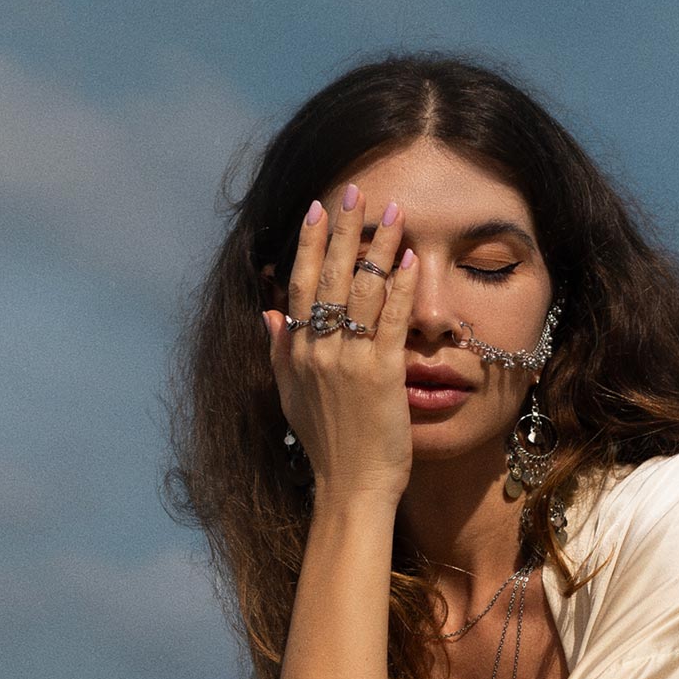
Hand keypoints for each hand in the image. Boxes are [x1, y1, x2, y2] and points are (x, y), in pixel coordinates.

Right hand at [264, 183, 418, 502]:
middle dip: (343, 229)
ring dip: (378, 246)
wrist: (349, 489)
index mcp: (296, 353)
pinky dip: (400, 287)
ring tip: (394, 211)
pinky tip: (411, 259)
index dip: (309, 243)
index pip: (299, 284)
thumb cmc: (327, 449)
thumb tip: (268, 316)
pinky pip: (390, 320)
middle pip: (328, 276)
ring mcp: (348, 361)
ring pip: (361, 290)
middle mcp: (317, 350)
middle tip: (356, 190)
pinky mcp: (381, 375)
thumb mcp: (291, 398)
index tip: (318, 208)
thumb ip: (280, 354)